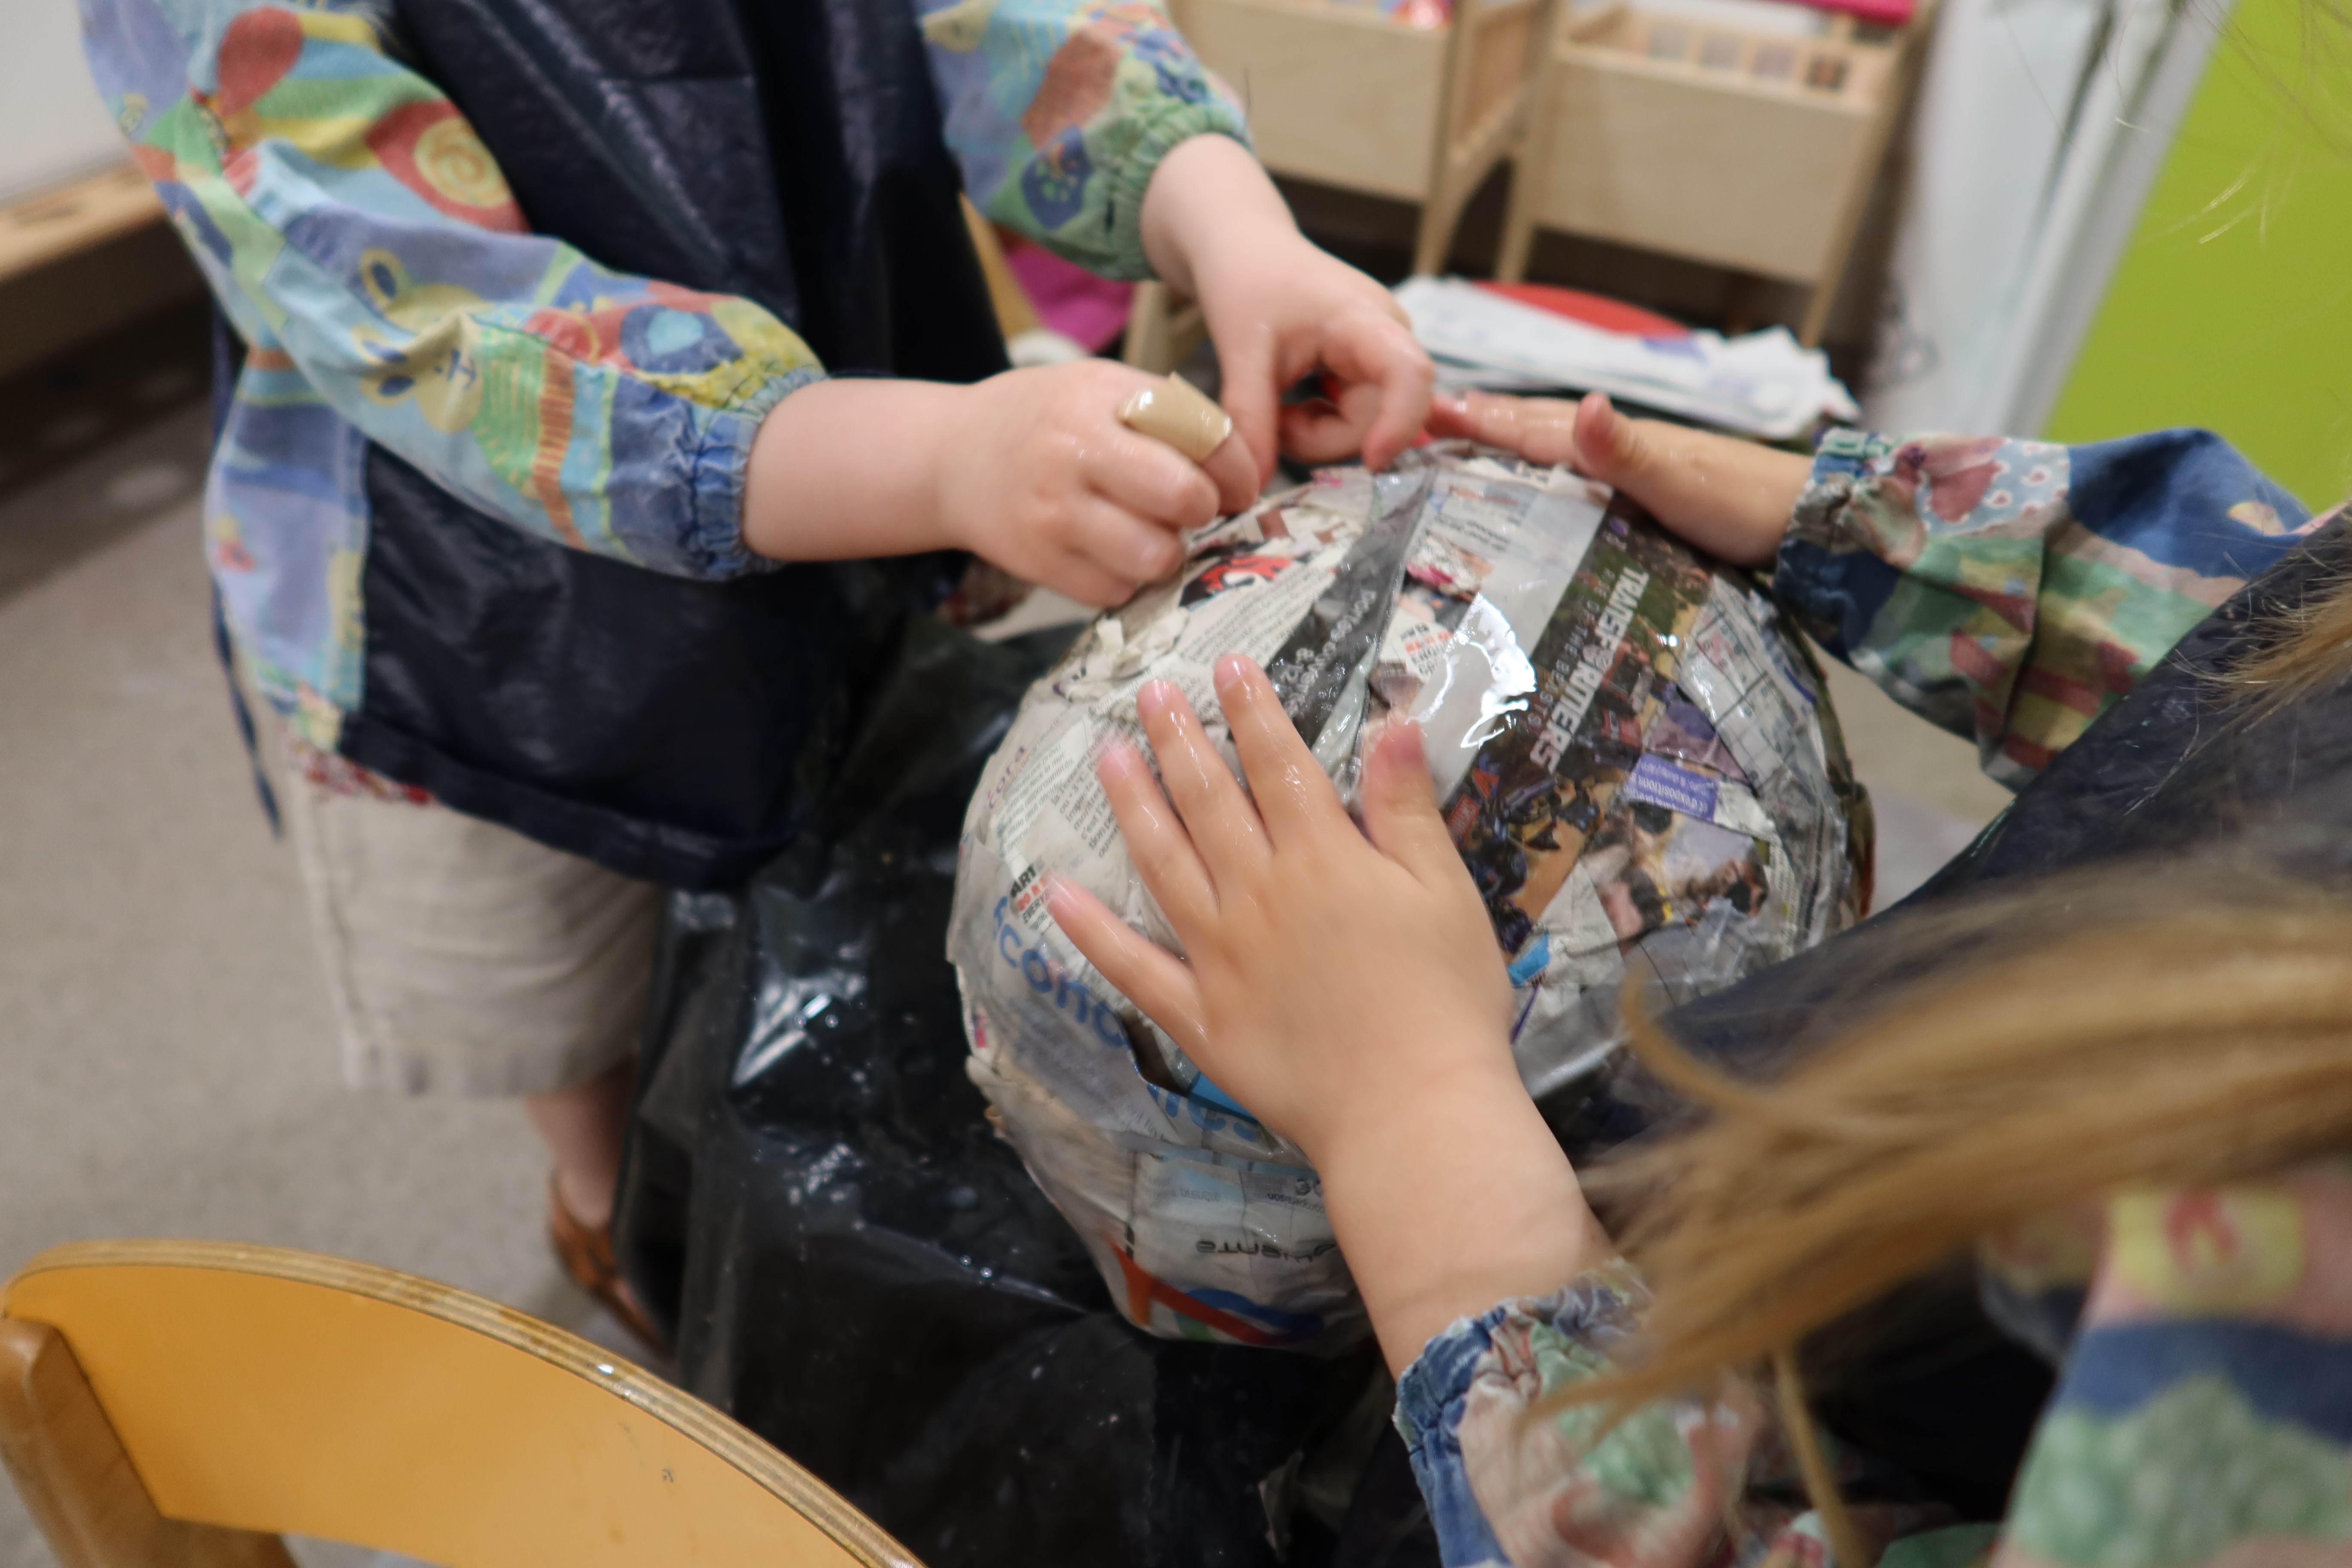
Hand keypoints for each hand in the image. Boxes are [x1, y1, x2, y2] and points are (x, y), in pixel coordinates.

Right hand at [742, 364, 1255, 607]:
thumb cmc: (1043, 420)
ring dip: (1166, 553)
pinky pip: (1114, 591)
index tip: (1234, 483)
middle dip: (1202, 510)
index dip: (1236, 469)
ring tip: (1149, 533)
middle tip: (1190, 508)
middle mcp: (1074, 452)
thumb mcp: (1100, 387)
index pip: (1203, 436)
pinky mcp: (1037, 562)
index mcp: (1101, 399)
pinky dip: (1124, 580)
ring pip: (1153, 556)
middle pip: (1183, 497)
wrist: (950, 457)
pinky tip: (1108, 553)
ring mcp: (1052, 512)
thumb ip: (1168, 414)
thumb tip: (1243, 467)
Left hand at [1049, 658, 1511, 1157]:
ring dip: (1131, 805)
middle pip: (1208, 801)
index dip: (1253, 711)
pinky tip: (1053, 892)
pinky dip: (1090, 930)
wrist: (1415, 1110)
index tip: (1228, 665)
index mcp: (1324, 859)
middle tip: (1150, 693)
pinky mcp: (1201, 1017)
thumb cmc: (1447, 1001)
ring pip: (1163, 863)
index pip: (1280, 764)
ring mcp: (1221, 955)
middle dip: (1178, 739)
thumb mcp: (1444, 891)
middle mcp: (1259, 895)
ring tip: (1105, 756)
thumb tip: (1391, 721)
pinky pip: (1133, 967)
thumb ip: (1406, 807)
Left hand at [1140, 136, 1432, 486]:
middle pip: (1380, 416)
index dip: (1399, 423)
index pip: (1410, 373)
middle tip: (1273, 422)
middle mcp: (1388, 335)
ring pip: (1365, 424)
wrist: (1243, 248)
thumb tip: (1252, 488)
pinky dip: (1319, 422)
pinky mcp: (1367, 367)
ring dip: (1317, 432)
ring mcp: (1381, 352)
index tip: (1371, 461)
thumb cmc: (1246, 281)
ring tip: (1277, 406)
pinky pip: (1355, 416)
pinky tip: (1292, 401)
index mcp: (1366, 319)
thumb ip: (1251, 420)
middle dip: (1323, 437)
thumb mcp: (1240, 352)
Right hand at [1428, 390, 1809, 567]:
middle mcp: (1625, 446)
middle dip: (1488, 421)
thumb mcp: (1680, 483)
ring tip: (1479, 435)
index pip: (1535, 429)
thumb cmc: (1746, 507)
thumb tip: (1584, 403)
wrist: (1811, 520)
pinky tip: (1554, 477)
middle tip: (1432, 418)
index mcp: (1619, 443)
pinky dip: (1555, 465)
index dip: (1482, 423)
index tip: (1426, 414)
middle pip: (1543, 426)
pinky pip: (1586, 471)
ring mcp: (1642, 464)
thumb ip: (1626, 451)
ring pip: (1564, 445)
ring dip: (1517, 438)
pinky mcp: (1657, 488)